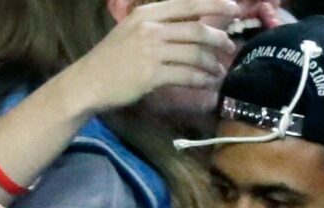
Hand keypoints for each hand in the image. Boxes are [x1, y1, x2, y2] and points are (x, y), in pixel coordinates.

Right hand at [73, 0, 239, 111]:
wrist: (88, 82)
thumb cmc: (113, 58)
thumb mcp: (133, 30)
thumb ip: (161, 25)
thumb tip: (196, 23)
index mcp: (147, 13)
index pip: (188, 4)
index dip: (215, 4)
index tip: (235, 9)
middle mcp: (150, 28)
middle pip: (197, 30)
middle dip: (219, 39)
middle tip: (230, 47)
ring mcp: (151, 52)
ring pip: (195, 54)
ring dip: (212, 63)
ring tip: (219, 70)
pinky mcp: (151, 75)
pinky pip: (187, 75)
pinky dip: (202, 80)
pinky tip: (208, 83)